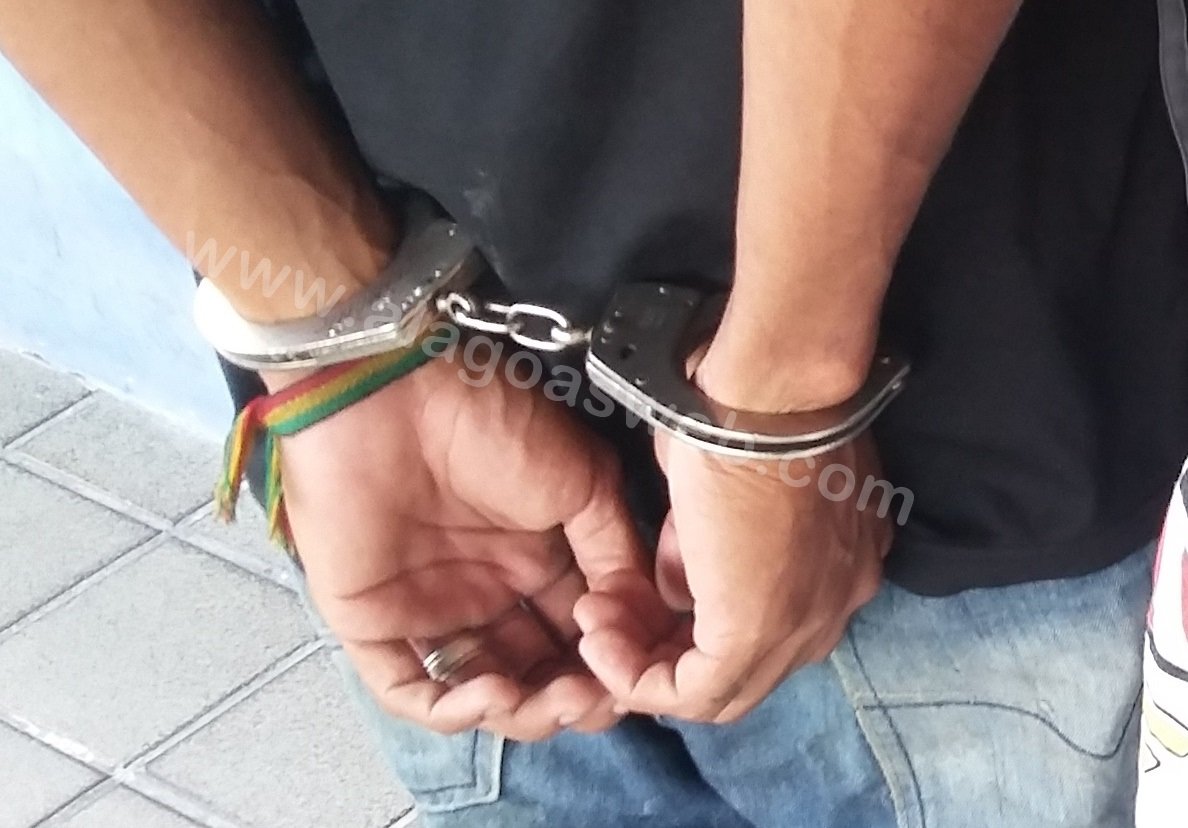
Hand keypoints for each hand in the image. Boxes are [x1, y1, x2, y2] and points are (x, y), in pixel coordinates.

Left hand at [267, 354, 645, 740]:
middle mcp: (484, 591)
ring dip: (524, 711)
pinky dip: (454, 709)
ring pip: (480, 693)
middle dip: (572, 697)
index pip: (575, 637)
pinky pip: (410, 688)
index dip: (606, 665)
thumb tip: (645, 614)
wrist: (393, 390)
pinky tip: (496, 693)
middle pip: (534, 674)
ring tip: (557, 697)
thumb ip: (615, 550)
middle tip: (596, 696)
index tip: (633, 673)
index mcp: (532, 560)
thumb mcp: (581, 480)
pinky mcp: (372, 622)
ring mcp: (427, 610)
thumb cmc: (488, 422)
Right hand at [576, 429, 889, 723]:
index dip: (696, 624)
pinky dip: (640, 678)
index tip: (641, 598)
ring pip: (720, 691)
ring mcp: (803, 624)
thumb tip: (675, 587)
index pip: (765, 626)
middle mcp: (832, 606)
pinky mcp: (755, 634)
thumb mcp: (716, 486)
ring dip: (644, 667)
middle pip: (745, 668)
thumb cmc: (747, 406)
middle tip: (608, 618)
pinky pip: (693, 692)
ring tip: (596, 628)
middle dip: (664, 651)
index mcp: (835, 564)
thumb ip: (699, 547)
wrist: (768, 392)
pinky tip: (602, 645)